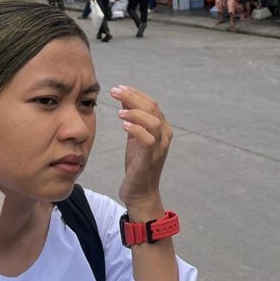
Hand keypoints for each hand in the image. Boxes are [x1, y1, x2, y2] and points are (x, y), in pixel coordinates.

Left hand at [112, 85, 171, 210]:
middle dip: (133, 97)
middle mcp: (164, 135)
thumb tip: (124, 97)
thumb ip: (133, 119)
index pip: (151, 103)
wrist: (140, 192)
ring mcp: (160, 147)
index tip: (118, 88)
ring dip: (135, 113)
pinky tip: (123, 125)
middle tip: (115, 91)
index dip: (135, 93)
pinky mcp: (151, 159)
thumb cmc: (137, 164)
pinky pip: (148, 140)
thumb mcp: (134, 137)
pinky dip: (136, 129)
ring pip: (153, 122)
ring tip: (119, 112)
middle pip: (152, 108)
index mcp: (162, 128)